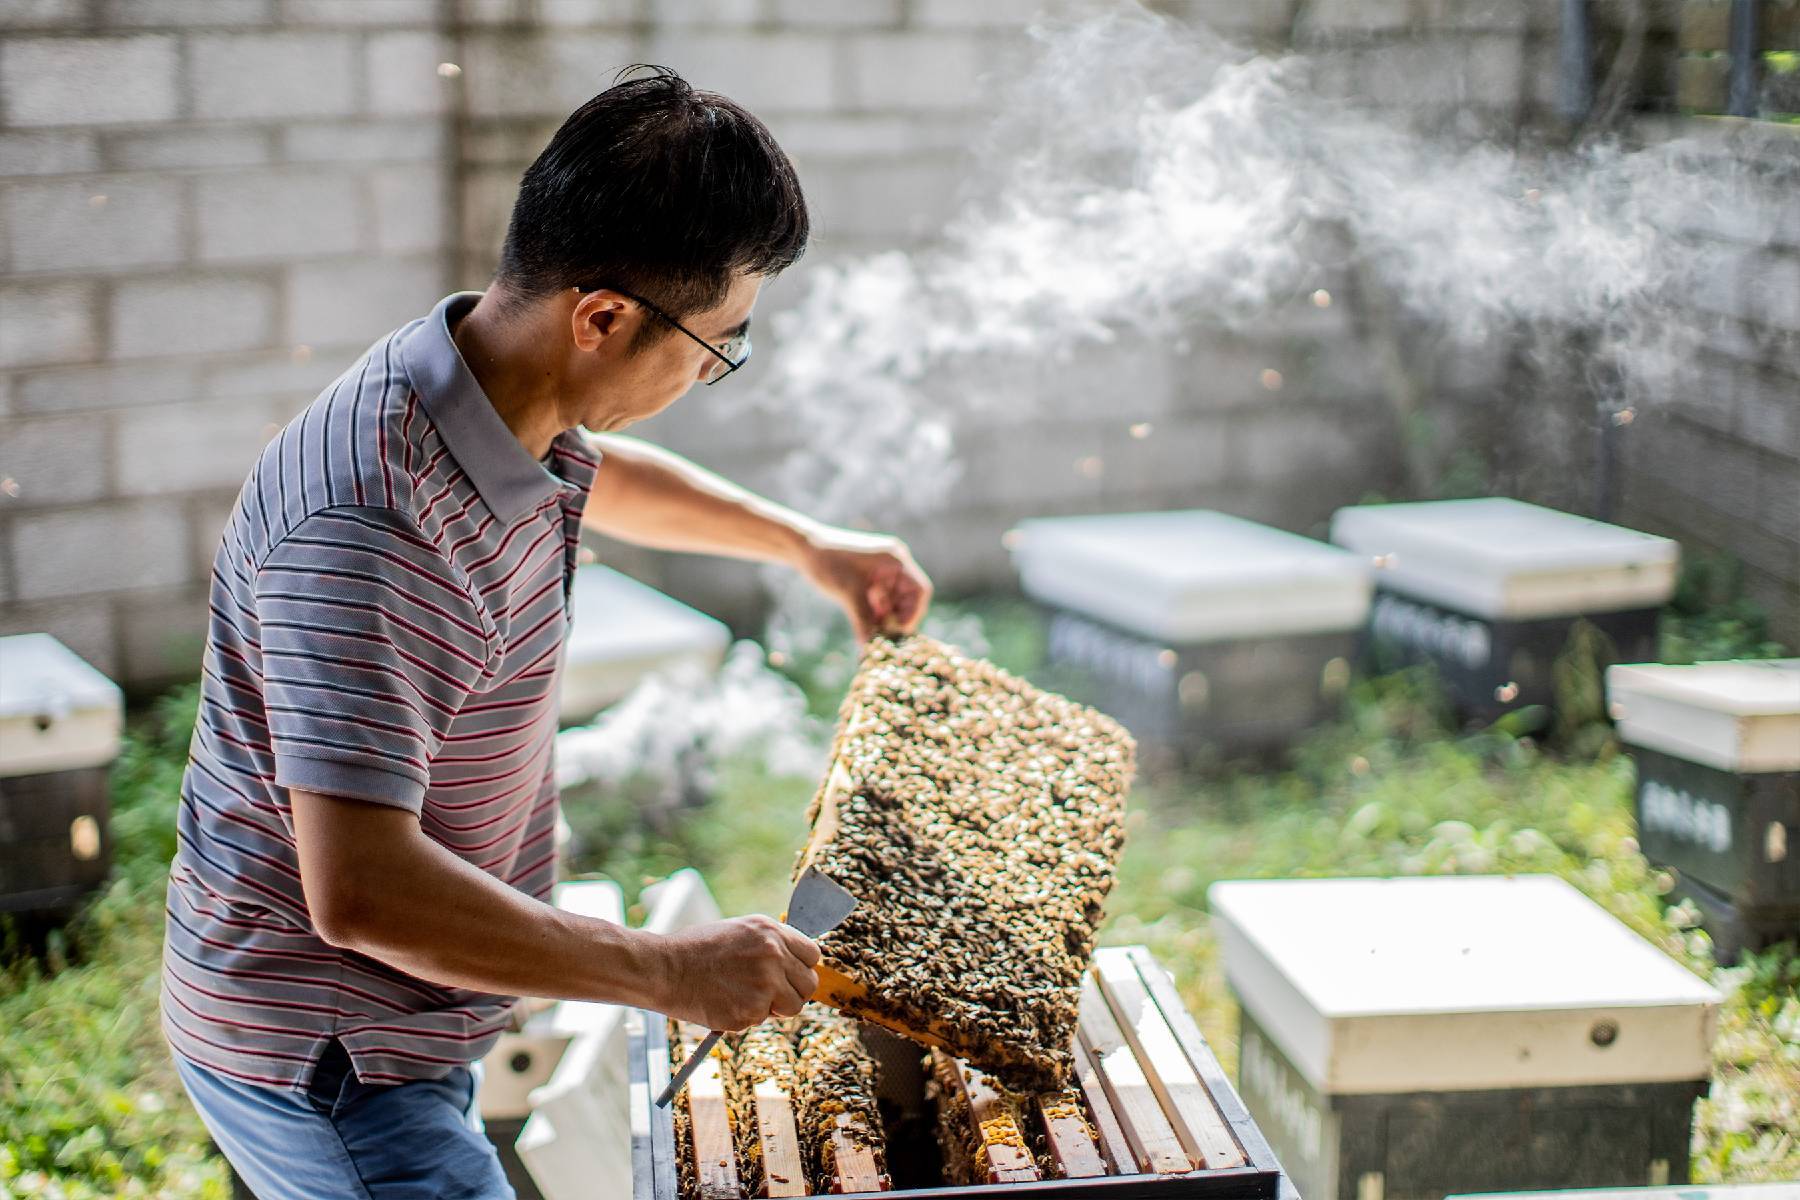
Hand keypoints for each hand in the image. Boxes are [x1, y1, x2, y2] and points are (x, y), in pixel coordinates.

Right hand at [655, 915, 821, 1030]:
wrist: (664, 968)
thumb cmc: (696, 950)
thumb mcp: (739, 932)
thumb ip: (769, 945)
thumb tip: (792, 964)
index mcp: (771, 931)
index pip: (812, 954)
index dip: (802, 968)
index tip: (790, 976)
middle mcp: (773, 955)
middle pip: (809, 983)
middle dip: (793, 992)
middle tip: (771, 995)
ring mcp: (764, 984)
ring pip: (793, 1006)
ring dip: (775, 1008)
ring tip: (745, 999)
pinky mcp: (751, 1010)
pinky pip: (762, 1020)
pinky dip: (746, 1018)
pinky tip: (724, 1003)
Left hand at [798, 526, 933, 642]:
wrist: (804, 548)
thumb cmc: (827, 562)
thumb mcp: (848, 592)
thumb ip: (863, 619)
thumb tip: (871, 646)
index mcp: (895, 560)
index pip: (919, 590)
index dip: (913, 613)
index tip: (897, 630)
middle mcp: (893, 567)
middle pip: (908, 601)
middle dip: (896, 620)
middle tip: (882, 639)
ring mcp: (882, 575)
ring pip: (893, 606)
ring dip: (884, 622)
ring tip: (871, 638)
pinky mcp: (870, 584)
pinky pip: (880, 605)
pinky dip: (874, 618)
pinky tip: (864, 632)